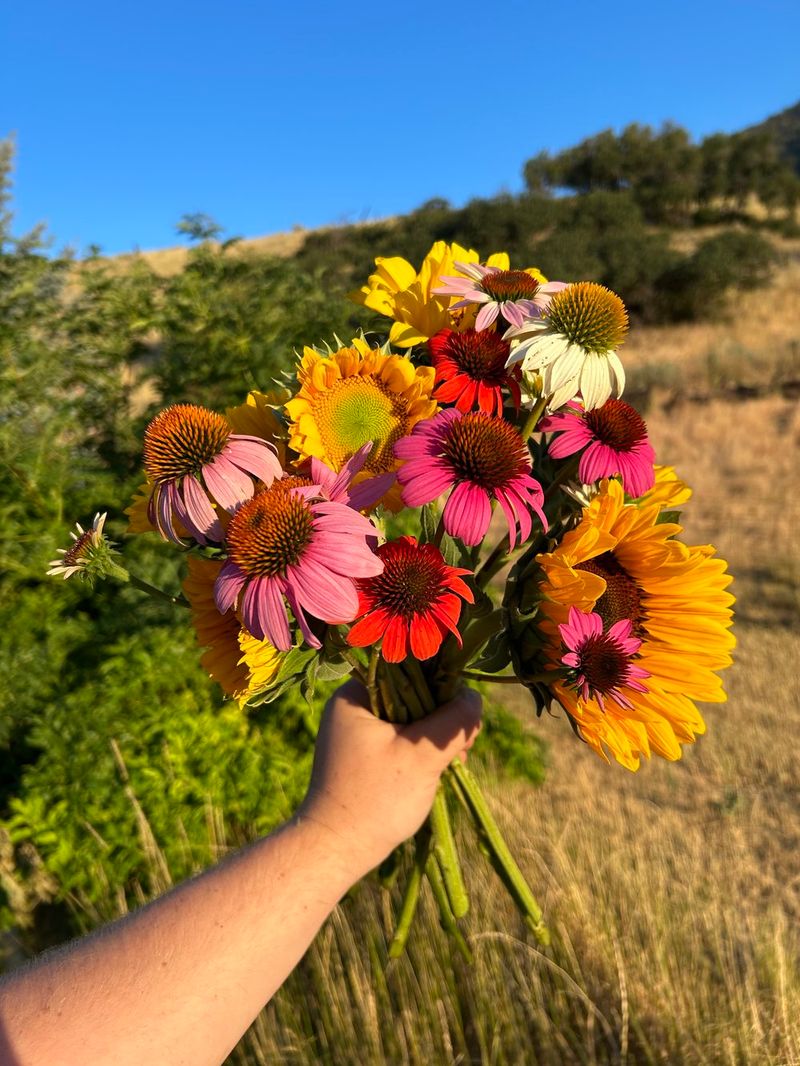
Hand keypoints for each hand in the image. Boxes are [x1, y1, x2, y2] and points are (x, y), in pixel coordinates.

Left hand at [297, 680, 481, 880]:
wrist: (335, 849)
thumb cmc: (375, 799)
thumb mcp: (421, 756)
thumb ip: (452, 722)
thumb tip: (475, 697)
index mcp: (355, 695)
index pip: (409, 671)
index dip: (443, 689)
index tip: (463, 720)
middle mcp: (352, 707)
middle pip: (412, 695)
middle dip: (442, 719)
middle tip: (462, 748)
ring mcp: (356, 732)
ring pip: (410, 719)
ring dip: (434, 737)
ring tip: (453, 762)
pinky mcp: (363, 755)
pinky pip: (400, 739)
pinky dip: (420, 751)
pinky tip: (436, 771)